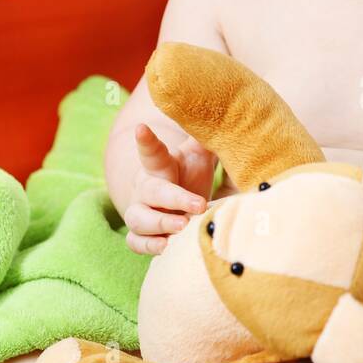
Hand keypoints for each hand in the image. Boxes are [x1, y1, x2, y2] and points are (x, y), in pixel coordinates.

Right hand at [123, 124, 216, 255]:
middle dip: (173, 198)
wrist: (176, 202)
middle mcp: (146, 188)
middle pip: (151, 191)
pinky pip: (135, 242)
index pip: (151, 152)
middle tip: (198, 204)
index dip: (146, 141)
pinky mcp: (141, 235)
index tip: (142, 128)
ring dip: (160, 224)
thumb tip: (227, 115)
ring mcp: (140, 212)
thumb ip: (208, 139)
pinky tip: (166, 247)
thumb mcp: (200, 155)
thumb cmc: (189, 174)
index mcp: (160, 166)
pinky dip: (148, 246)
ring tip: (183, 226)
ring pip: (138, 218)